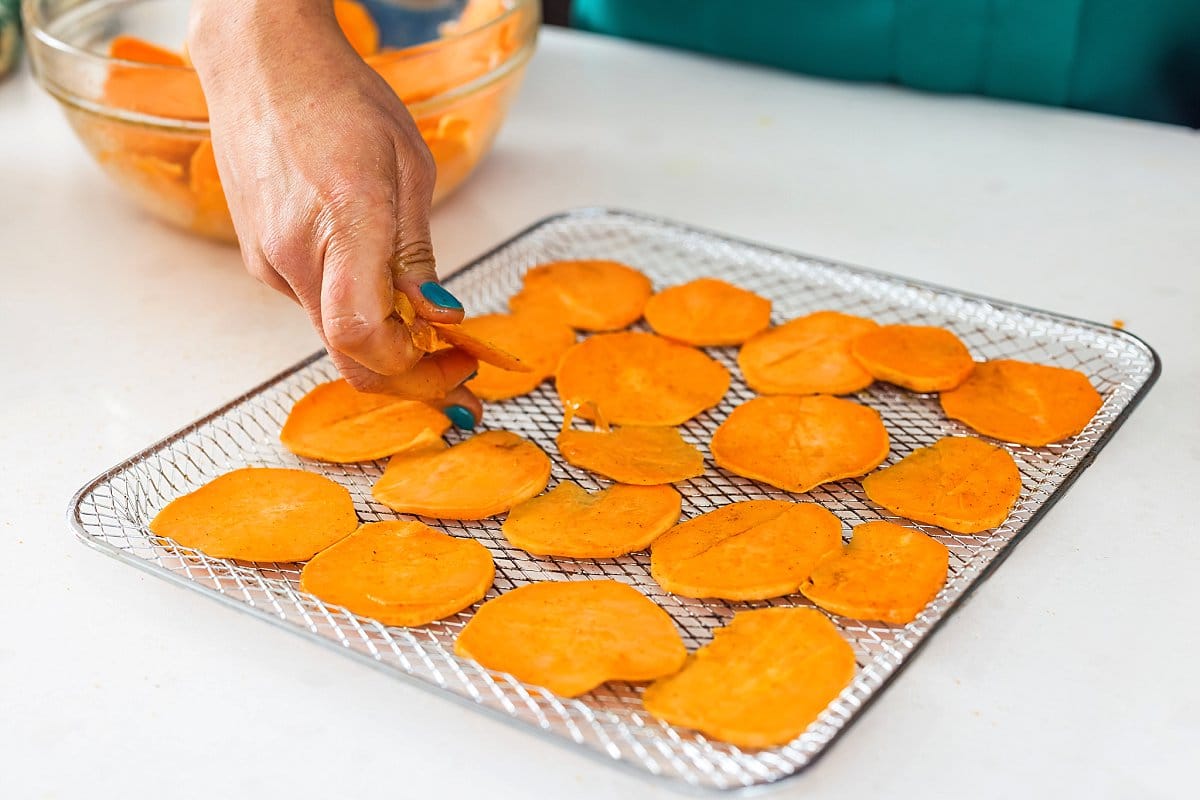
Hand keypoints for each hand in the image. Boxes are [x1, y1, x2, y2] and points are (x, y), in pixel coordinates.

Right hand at [188, 0, 480, 428]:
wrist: (261, 63)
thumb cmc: (337, 98)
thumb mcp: (409, 168)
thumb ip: (418, 252)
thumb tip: (440, 315)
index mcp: (344, 223)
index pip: (364, 337)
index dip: (414, 368)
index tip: (456, 363)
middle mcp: (294, 253)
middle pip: (350, 354)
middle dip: (409, 375)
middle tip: (454, 370)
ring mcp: (269, 261)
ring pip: (333, 335)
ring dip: (383, 344)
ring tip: (427, 325)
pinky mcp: (259, 259)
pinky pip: (314, 306)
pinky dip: (354, 313)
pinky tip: (380, 287)